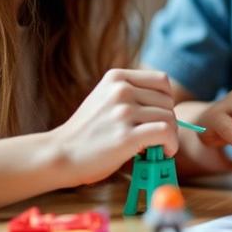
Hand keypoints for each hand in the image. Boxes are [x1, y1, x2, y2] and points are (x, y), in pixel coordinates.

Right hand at [49, 68, 178, 185]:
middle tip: (158, 136)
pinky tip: (165, 151)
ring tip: (159, 146)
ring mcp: (123, 112)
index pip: (162, 81)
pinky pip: (165, 132)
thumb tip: (167, 102)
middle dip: (168, 119)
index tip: (160, 114)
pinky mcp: (126, 136)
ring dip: (170, 135)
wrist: (59, 154)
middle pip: (168, 101)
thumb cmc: (86, 131)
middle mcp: (121, 90)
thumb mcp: (104, 98)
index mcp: (116, 78)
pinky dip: (171, 144)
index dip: (167, 100)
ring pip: (169, 117)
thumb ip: (130, 93)